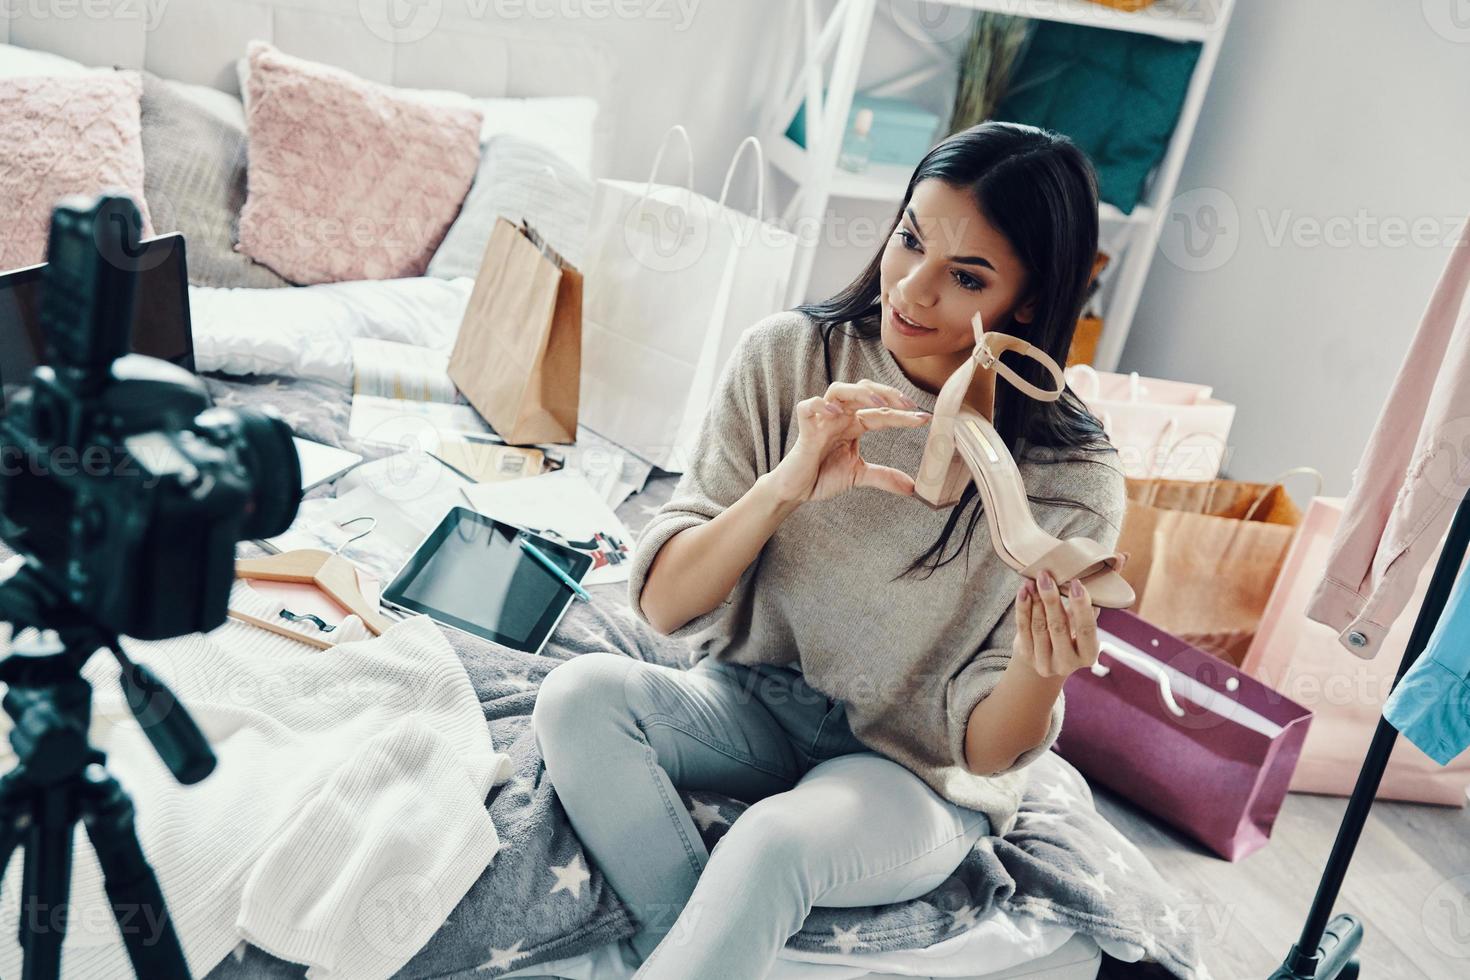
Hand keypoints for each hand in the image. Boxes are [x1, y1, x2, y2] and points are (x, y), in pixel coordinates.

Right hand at [766, 379, 931, 503]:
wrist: (797, 490)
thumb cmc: (823, 476)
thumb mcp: (859, 476)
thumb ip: (884, 477)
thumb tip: (912, 488)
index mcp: (854, 424)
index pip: (882, 413)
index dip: (903, 415)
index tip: (926, 418)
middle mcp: (840, 416)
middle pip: (864, 390)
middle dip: (887, 393)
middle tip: (908, 405)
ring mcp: (822, 420)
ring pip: (839, 390)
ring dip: (859, 393)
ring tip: (877, 402)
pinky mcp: (805, 429)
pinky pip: (808, 407)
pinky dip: (820, 405)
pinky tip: (835, 412)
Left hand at [1013, 570, 1099, 677]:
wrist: (1047, 658)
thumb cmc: (1074, 630)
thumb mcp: (1087, 616)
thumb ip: (1103, 590)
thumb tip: (1122, 556)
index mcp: (1089, 655)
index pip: (1087, 629)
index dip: (1081, 606)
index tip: (1076, 583)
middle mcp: (1068, 663)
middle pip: (1058, 628)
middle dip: (1051, 599)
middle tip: (1046, 575)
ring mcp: (1045, 663)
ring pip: (1039, 627)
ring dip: (1035, 600)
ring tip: (1033, 579)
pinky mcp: (1027, 657)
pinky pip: (1023, 629)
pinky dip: (1023, 607)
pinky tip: (1024, 590)